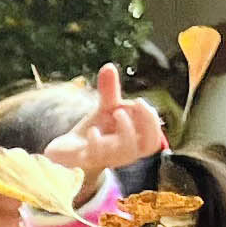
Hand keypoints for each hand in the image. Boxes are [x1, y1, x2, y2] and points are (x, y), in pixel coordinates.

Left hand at [41, 62, 166, 184]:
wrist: (70, 148)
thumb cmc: (99, 128)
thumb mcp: (106, 107)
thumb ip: (110, 90)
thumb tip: (108, 66)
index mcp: (136, 141)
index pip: (154, 137)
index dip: (151, 120)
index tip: (139, 100)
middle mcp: (127, 152)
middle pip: (148, 145)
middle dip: (146, 124)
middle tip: (135, 102)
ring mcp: (109, 158)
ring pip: (126, 151)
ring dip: (126, 130)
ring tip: (117, 111)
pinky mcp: (88, 160)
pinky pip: (97, 155)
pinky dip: (97, 141)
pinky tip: (93, 130)